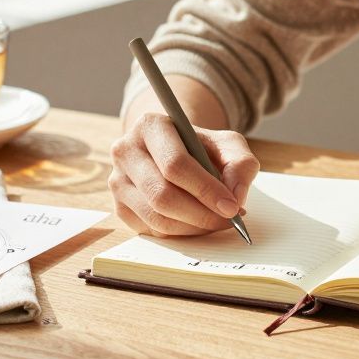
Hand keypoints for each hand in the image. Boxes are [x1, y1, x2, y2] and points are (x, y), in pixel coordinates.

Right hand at [108, 112, 259, 236]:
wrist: (176, 150)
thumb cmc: (202, 147)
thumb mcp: (228, 144)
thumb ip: (240, 163)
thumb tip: (235, 195)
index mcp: (150, 126)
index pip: (174, 164)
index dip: (205, 189)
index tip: (232, 206)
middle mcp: (125, 151)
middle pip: (162, 195)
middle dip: (201, 213)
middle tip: (229, 219)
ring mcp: (117, 180)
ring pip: (156, 217)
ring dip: (193, 226)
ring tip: (218, 221)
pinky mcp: (119, 206)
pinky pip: (151, 230)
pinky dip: (180, 233)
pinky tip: (199, 223)